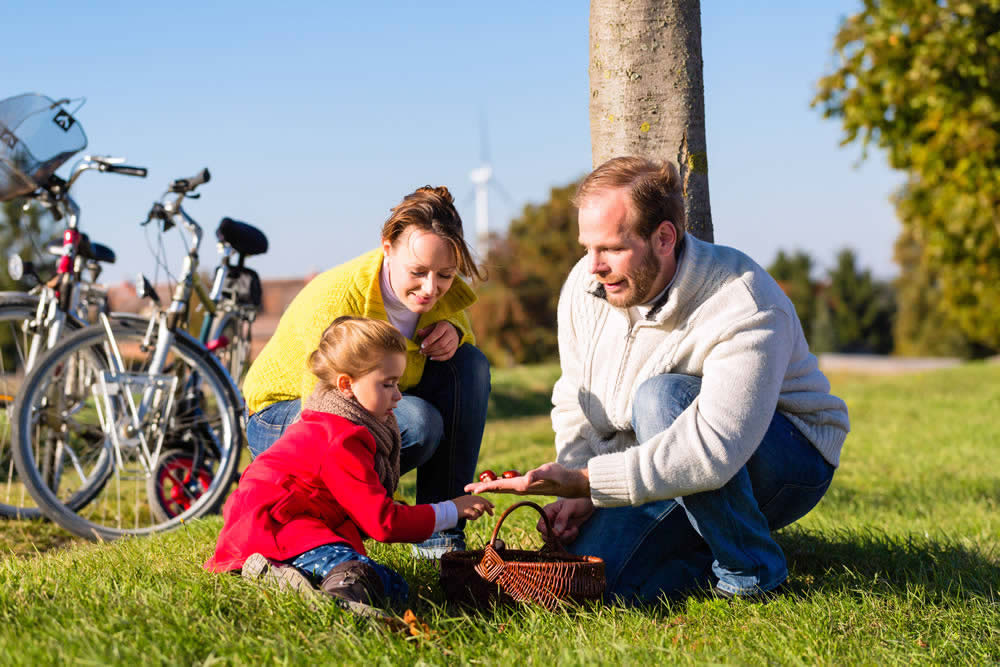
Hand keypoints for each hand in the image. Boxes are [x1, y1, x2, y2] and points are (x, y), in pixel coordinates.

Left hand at [417, 321, 459, 360]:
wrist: (450, 330)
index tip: (421, 346)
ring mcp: (455, 341)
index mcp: (445, 326)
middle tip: (421, 351)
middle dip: (430, 349)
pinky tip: (432, 357)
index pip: (437, 334)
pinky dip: (439, 358)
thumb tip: (419, 332)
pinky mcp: (455, 348)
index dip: (429, 340)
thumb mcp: (432, 326)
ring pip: (445, 350)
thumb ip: (425, 330)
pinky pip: (448, 355)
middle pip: (441, 344)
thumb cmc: (438, 328)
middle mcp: (451, 333)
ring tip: (425, 354)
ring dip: (433, 354)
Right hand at [452, 494, 494, 520]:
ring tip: (475, 516)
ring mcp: (469, 504)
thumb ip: (469, 504)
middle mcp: (470, 499)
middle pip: (483, 503)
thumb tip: (476, 509)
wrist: (446, 509)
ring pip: (481, 508)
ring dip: (480, 514)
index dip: (487, 502)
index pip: (481, 498)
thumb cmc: (453, 508)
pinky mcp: (468, 510)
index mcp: (469, 497)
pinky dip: (474, 518)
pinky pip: (475, 515)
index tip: (492, 506)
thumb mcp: (462, 503)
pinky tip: (468, 518)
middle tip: (492, 514)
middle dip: (488, 509)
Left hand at [464, 462, 590, 497]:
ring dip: (488, 487)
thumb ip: (538, 475)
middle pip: (497, 488)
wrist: (569, 484)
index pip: (500, 486)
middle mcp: (520, 488)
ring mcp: (523, 488)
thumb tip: (526, 479)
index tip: (472, 489)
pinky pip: (508, 486)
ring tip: (476, 487)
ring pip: (502, 488)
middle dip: (482, 488)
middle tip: (466, 488)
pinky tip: (495, 483)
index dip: (485, 487)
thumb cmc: (559, 476)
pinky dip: (499, 485)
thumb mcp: (549, 472)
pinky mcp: (527, 486)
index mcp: (522, 486)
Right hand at [537, 498, 593, 543]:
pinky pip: (564, 541)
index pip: (540, 526)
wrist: (589, 505)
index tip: (556, 533)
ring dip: (567, 537)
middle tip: (568, 531)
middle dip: (558, 537)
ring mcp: (557, 528)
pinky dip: (571, 538)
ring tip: (575, 529)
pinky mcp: (564, 533)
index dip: (546, 532)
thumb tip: (556, 532)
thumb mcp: (570, 507)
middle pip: (546, 536)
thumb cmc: (578, 503)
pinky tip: (575, 530)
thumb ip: (562, 518)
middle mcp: (550, 521)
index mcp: (548, 512)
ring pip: (556, 540)